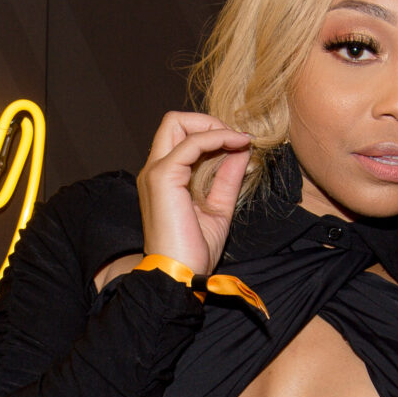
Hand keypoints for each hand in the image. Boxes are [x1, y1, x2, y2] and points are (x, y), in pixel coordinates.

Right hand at [136, 112, 252, 276]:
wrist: (181, 275)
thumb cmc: (194, 250)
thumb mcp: (218, 207)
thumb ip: (228, 177)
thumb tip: (242, 150)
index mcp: (165, 177)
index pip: (182, 136)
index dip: (211, 133)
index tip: (240, 144)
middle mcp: (155, 169)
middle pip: (174, 121)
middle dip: (209, 121)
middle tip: (236, 137)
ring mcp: (156, 171)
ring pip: (177, 122)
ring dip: (214, 126)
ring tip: (240, 140)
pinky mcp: (163, 177)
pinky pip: (191, 143)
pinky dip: (217, 137)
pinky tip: (238, 145)